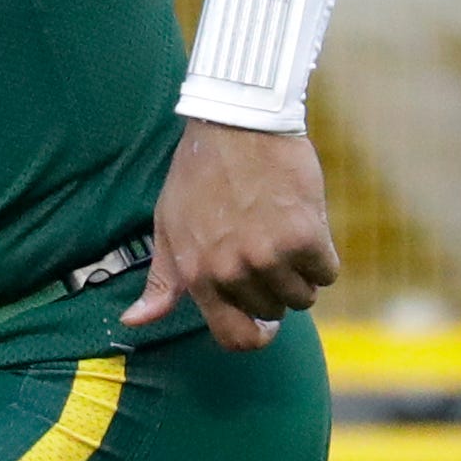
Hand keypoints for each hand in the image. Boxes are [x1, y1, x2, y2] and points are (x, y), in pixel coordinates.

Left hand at [122, 120, 340, 350]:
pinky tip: (302, 222)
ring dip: (299, 271)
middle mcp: (232, 271)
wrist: (237, 123)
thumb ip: (162, 279)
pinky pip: (327, 272)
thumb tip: (134, 321)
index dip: (254, 334)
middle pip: (273, 312)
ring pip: (303, 296)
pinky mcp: (304, 237)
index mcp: (197, 273)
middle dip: (273, 287)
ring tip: (280, 232)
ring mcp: (269, 255)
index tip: (264, 320)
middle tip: (263, 245)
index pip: (234, 338)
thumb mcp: (168, 225)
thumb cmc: (199, 174)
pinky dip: (322, 254)